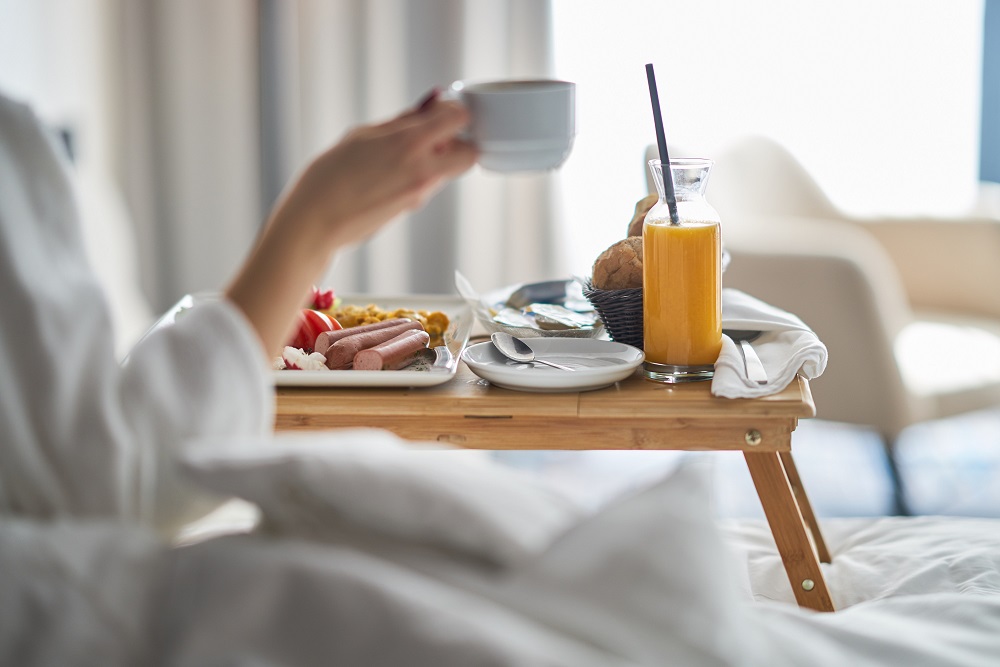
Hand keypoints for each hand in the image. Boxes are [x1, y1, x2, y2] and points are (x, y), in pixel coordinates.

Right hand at [273, 93, 476, 246]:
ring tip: (401, 156)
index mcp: (409, 142)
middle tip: (434, 135)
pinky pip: (431, 184)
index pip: (458, 118)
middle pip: (470, 152)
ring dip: (438, 158)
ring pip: (451, 169)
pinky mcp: (414, 207)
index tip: (439, 109)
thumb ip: (402, 120)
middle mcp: (423, 169)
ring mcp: (421, 192)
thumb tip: (430, 103)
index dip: (451, 110)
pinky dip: (421, 175)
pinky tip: (391, 174)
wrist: (316, 221)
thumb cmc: (329, 176)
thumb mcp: (363, 134)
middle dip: (459, 141)